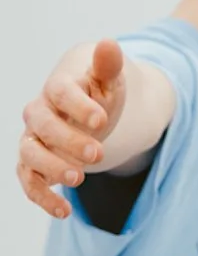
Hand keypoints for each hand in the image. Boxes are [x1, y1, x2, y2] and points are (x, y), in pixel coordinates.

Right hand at [18, 39, 124, 219]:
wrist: (87, 112)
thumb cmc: (99, 95)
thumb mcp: (110, 81)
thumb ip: (108, 66)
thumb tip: (109, 44)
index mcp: (58, 89)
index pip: (61, 92)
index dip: (78, 105)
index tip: (102, 119)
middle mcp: (39, 114)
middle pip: (43, 125)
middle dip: (68, 140)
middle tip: (98, 154)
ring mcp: (34, 141)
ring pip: (30, 154)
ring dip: (52, 167)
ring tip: (80, 180)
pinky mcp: (34, 165)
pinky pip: (29, 182)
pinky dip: (43, 197)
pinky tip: (64, 212)